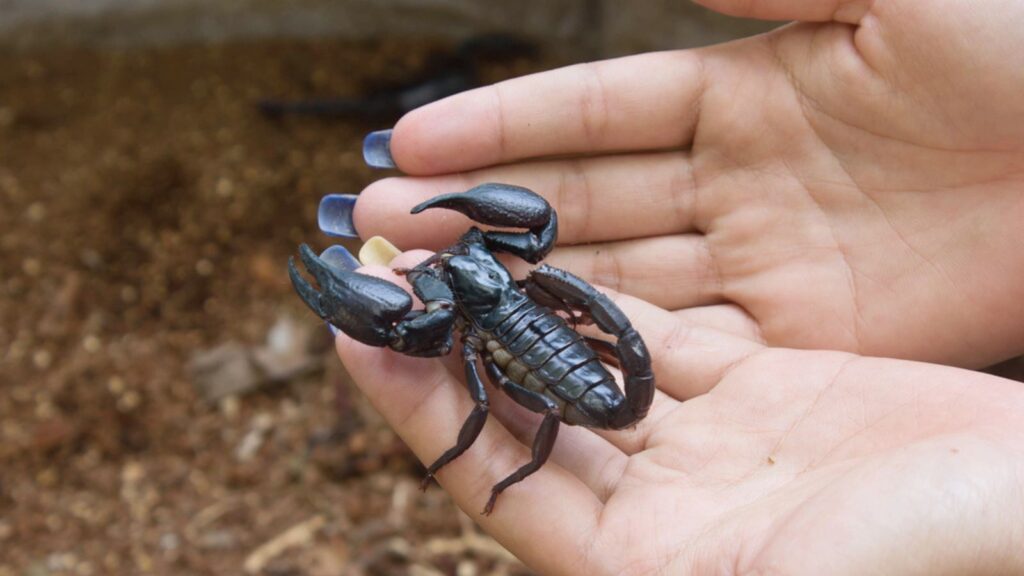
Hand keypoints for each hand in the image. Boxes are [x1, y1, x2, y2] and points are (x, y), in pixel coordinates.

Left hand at [338, 250, 1023, 574]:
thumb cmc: (957, 551)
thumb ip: (689, 570)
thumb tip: (602, 571)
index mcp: (652, 572)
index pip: (505, 487)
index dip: (425, 417)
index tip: (362, 343)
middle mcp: (667, 513)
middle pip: (528, 421)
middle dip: (454, 350)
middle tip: (384, 277)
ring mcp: (711, 446)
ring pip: (583, 369)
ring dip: (516, 312)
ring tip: (450, 250)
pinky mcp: (760, 388)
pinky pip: (655, 334)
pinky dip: (601, 295)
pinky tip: (549, 254)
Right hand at [350, 0, 1023, 368]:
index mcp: (743, 90)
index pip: (594, 112)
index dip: (501, 126)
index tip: (410, 141)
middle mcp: (736, 182)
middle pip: (584, 201)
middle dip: (481, 213)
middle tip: (380, 225)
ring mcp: (765, 266)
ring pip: (617, 276)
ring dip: (520, 284)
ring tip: (423, 291)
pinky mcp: (806, 341)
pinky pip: (683, 344)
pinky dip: (605, 347)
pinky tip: (529, 349)